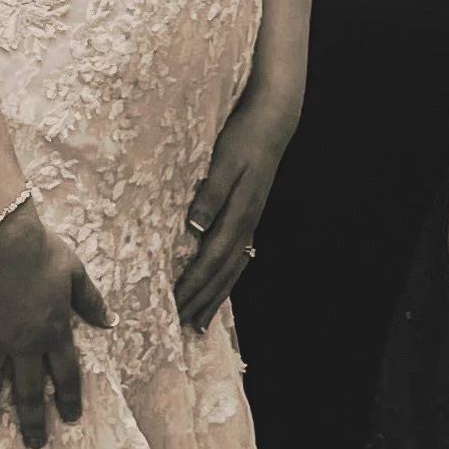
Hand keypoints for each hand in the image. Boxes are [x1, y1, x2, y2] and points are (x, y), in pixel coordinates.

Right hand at [0, 205, 108, 448]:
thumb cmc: (40, 249)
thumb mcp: (75, 272)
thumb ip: (91, 301)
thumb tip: (110, 322)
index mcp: (53, 332)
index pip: (66, 376)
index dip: (70, 399)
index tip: (70, 419)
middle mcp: (23, 345)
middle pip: (28, 393)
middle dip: (32, 422)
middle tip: (33, 446)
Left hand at [174, 90, 296, 327]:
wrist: (273, 123)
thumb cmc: (243, 138)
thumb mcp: (224, 161)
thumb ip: (210, 193)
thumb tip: (195, 226)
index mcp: (238, 214)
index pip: (211, 258)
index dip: (194, 283)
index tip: (175, 303)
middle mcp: (246, 225)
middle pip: (222, 273)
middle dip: (202, 300)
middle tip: (181, 325)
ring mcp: (250, 224)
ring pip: (232, 270)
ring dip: (215, 297)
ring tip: (200, 322)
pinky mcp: (250, 218)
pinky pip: (238, 259)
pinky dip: (227, 280)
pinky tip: (220, 289)